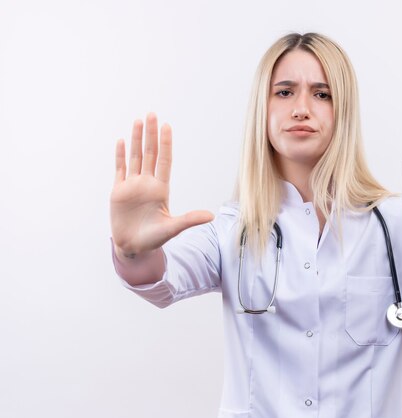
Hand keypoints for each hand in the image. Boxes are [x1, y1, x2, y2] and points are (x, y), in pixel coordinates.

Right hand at [110, 113, 213, 256]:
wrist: (133, 247)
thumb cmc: (154, 239)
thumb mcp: (173, 228)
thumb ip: (189, 220)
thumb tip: (211, 216)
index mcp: (161, 189)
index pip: (164, 161)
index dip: (165, 144)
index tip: (167, 126)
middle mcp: (147, 183)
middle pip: (149, 153)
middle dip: (150, 134)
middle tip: (152, 114)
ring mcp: (132, 186)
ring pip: (135, 157)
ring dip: (136, 139)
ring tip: (138, 121)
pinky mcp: (118, 191)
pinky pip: (119, 169)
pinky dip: (120, 155)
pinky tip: (122, 141)